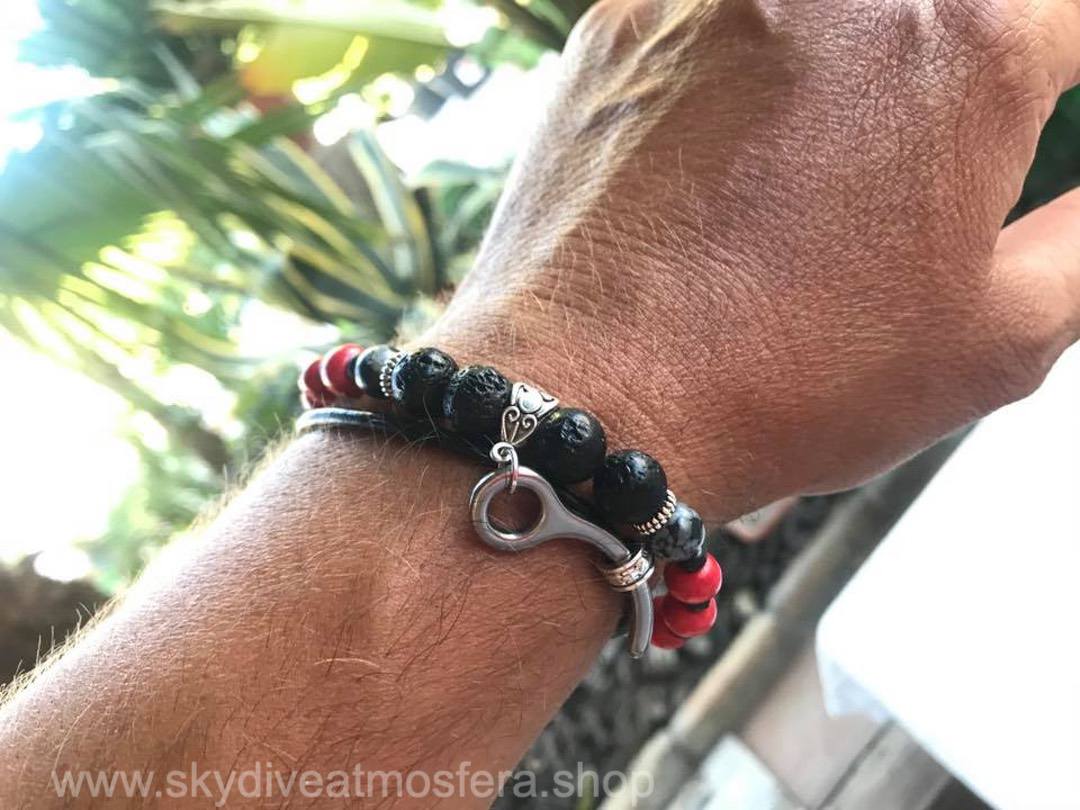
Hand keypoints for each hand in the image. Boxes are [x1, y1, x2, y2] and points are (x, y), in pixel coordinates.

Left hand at [431, 0, 1079, 519]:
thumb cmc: (789, 383)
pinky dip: (750, 52)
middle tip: (913, 154)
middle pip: (946, 1)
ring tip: (820, 163)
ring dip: (855, 57)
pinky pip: (719, 4)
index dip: (1067, 63)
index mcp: (967, 42)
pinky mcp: (625, 20)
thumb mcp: (996, 335)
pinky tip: (737, 137)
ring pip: (829, 4)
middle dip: (961, 55)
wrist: (591, 402)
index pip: (1070, 19)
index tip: (1041, 103)